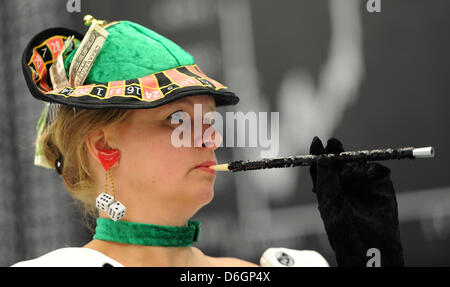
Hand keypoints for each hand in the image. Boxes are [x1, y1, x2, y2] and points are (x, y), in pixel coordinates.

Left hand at [309, 136, 404, 265]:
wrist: (372, 246)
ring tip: (351, 175)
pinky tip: (369, 178)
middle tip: (333, 143)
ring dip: (353, 164)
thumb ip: (326, 178)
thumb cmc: (345, 231)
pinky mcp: (381, 184)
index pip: (322, 166)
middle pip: (339, 160)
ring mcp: (363, 183)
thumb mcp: (330, 202)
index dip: (320, 153)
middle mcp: (345, 184)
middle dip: (336, 151)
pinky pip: (376, 169)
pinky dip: (372, 170)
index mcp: (329, 189)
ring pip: (356, 163)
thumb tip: (321, 156)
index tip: (317, 141)